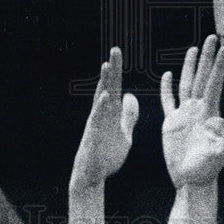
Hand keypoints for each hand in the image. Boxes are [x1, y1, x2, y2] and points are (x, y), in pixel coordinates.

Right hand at [69, 47, 138, 191]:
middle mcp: (102, 113)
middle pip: (108, 86)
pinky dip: (101, 106)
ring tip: (107, 65)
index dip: (117, 70)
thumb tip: (130, 96)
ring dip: (104, 82)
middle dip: (112, 68)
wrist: (94, 175)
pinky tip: (106, 95)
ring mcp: (97, 122)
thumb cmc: (107, 154)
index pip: (115, 86)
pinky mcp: (93, 134)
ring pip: (100, 98)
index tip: (119, 52)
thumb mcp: (124, 133)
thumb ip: (128, 116)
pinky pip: (97, 118)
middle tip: (116, 49)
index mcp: (111, 112)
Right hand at [161, 35, 223, 187]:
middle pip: (202, 77)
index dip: (220, 64)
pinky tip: (167, 74)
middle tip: (212, 37)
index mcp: (209, 112)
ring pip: (187, 84)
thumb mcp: (221, 153)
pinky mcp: (171, 123)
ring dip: (190, 66)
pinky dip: (166, 88)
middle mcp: (198, 109)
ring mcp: (184, 114)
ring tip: (194, 48)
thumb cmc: (208, 170)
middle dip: (207, 57)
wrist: (192, 181)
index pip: (215, 82)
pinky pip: (167, 101)